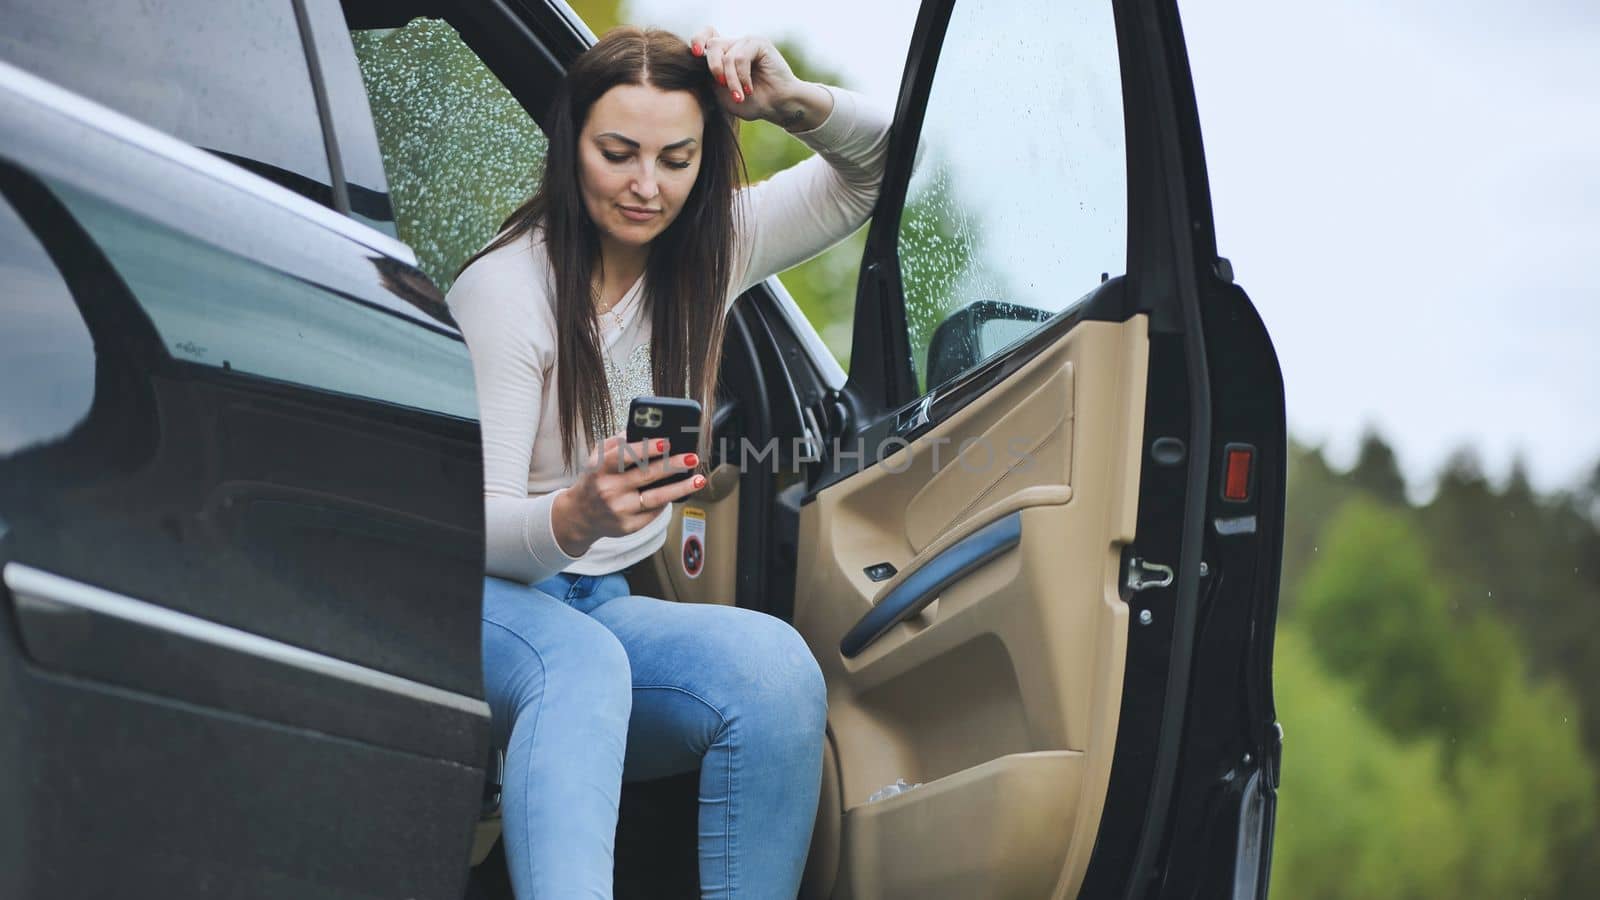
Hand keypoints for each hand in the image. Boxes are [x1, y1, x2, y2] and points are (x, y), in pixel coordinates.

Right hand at [551, 433, 704, 556]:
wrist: (579, 515)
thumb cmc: (594, 480)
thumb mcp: (597, 458)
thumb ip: (618, 443)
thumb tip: (645, 432)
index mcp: (600, 469)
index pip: (624, 456)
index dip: (646, 449)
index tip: (666, 442)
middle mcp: (609, 490)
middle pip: (646, 476)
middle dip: (672, 465)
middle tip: (691, 457)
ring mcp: (619, 510)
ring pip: (656, 498)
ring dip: (681, 488)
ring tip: (698, 479)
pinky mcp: (628, 526)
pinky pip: (654, 512)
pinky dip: (667, 501)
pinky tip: (678, 492)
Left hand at [689, 27, 832, 129]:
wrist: (777, 107)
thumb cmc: (752, 103)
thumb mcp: (723, 93)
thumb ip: (709, 78)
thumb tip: (696, 65)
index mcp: (725, 54)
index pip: (706, 36)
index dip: (698, 40)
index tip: (695, 54)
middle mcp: (735, 45)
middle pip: (713, 45)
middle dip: (714, 67)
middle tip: (721, 84)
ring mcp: (747, 42)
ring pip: (727, 55)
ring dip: (731, 79)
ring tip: (740, 96)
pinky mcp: (759, 43)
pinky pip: (741, 57)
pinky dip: (742, 76)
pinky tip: (748, 89)